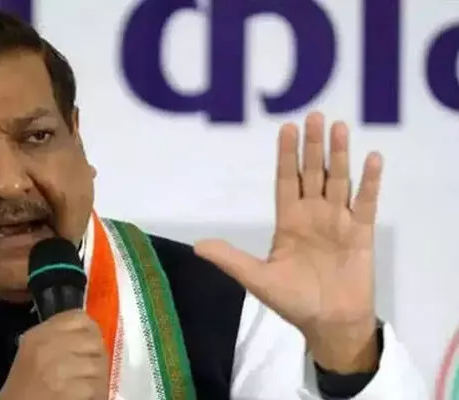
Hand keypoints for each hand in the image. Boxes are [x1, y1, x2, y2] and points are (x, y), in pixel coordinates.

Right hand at [0, 310, 108, 399]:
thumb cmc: (24, 386)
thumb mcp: (33, 352)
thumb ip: (58, 338)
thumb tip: (90, 334)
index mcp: (39, 334)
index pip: (79, 317)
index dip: (91, 331)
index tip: (90, 345)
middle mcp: (48, 345)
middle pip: (93, 340)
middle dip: (98, 356)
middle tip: (93, 370)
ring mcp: (57, 367)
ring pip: (98, 364)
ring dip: (99, 378)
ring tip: (89, 386)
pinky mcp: (66, 390)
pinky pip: (95, 387)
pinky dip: (95, 395)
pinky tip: (87, 398)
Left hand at [195, 112, 379, 372]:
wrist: (328, 323)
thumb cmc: (292, 300)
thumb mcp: (257, 278)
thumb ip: (231, 259)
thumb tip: (197, 246)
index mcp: (289, 221)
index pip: (286, 179)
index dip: (286, 155)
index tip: (286, 128)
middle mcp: (313, 214)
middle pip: (312, 173)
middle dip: (312, 146)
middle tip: (313, 116)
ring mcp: (338, 221)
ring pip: (338, 180)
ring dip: (339, 155)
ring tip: (339, 127)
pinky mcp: (361, 233)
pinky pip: (366, 202)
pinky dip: (369, 182)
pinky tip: (371, 158)